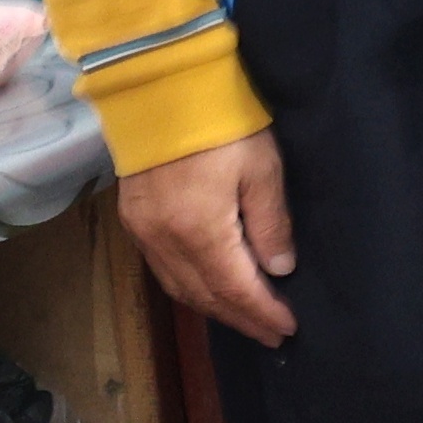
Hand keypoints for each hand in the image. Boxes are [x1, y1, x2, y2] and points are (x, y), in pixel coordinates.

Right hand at [122, 129, 295, 346]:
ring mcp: (143, 231)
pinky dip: (190, 286)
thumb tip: (278, 270)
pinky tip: (209, 289)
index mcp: (199, 231)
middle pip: (204, 295)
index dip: (263, 312)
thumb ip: (271, 223)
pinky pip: (163, 269)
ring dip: (214, 307)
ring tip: (246, 319)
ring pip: (180, 286)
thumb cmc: (222, 125)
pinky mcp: (133, 219)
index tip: (289, 328)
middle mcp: (164, 240)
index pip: (235, 288)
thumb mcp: (263, 170)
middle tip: (272, 334)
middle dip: (240, 318)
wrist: (161, 89)